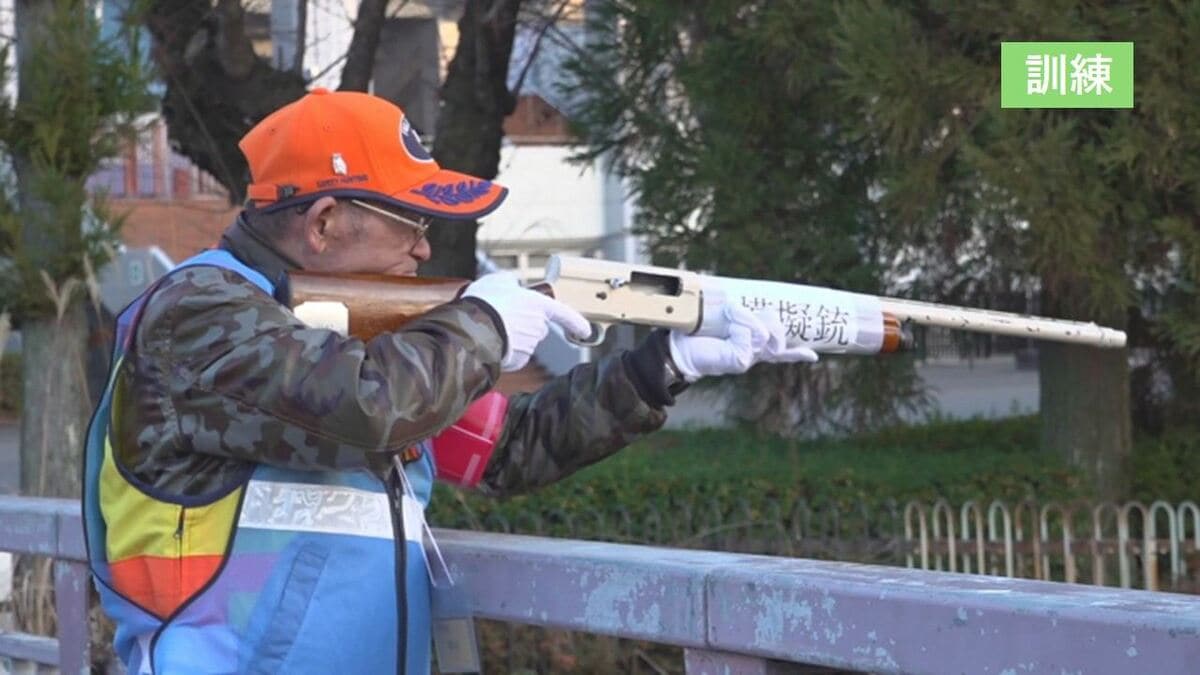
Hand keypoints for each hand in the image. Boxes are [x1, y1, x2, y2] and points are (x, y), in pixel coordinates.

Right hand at [462, 272, 590, 371]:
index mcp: (538, 305)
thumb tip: (511, 284)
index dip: (576, 322)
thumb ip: (509, 282)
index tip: (585, 331)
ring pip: (524, 342)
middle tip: (503, 318)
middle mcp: (538, 326)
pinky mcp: (518, 361)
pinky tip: (492, 342)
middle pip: (537, 328)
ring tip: (491, 328)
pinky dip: (505, 352)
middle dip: (525, 325)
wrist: (472, 326)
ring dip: (512, 338)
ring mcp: (529, 345)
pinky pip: (514, 357)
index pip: (564, 314)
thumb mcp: (496, 280)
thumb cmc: (485, 302)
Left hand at [667, 306, 817, 381]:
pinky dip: (739, 324)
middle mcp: (753, 353)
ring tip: (727, 318)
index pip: (780, 349)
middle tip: (737, 312)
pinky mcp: (740, 361)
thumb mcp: (726, 317)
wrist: (678, 347)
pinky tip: (727, 327)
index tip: (813, 356)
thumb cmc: (698, 330)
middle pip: (777, 331)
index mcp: (752, 343)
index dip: (797, 352)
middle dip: (765, 317)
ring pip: (763, 331)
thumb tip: (756, 317)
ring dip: (745, 317)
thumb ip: (744, 316)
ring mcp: (748, 358)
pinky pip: (750, 335)